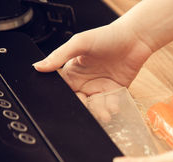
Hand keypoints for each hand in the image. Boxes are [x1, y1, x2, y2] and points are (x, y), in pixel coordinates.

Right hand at [33, 22, 152, 119]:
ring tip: (104, 114)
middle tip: (89, 107)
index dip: (65, 98)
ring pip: (96, 106)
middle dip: (84, 108)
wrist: (134, 38)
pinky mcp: (116, 91)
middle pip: (80, 102)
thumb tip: (37, 66)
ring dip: (99, 112)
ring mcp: (101, 87)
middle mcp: (86, 81)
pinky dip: (111, 108)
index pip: (63, 89)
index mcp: (73, 71)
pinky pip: (111, 104)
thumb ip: (59, 56)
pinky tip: (113, 107)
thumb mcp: (79, 43)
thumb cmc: (107, 35)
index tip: (70, 101)